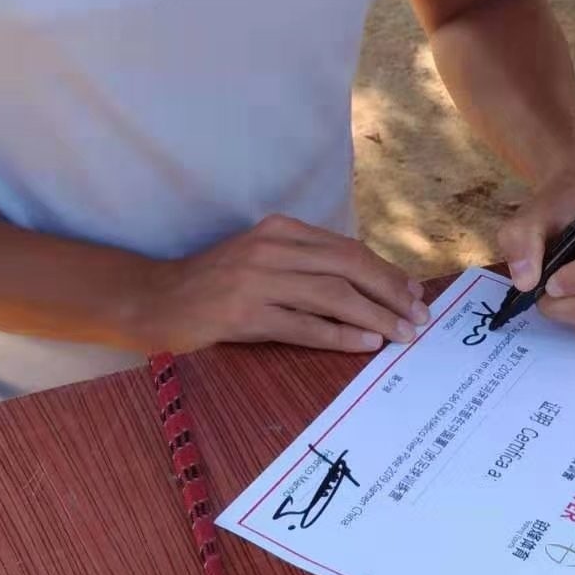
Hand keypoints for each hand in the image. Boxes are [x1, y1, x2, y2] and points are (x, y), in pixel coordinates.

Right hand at [141, 214, 428, 354]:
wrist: (156, 299)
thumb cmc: (214, 284)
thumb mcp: (260, 259)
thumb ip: (303, 263)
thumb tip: (363, 285)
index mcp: (280, 230)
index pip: (346, 248)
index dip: (385, 271)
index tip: (413, 292)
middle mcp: (272, 248)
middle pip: (348, 266)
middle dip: (390, 291)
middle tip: (419, 316)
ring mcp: (257, 280)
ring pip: (333, 294)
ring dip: (375, 315)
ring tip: (402, 334)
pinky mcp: (244, 314)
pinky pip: (304, 325)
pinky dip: (339, 335)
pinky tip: (365, 344)